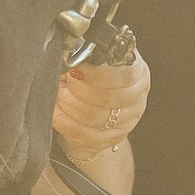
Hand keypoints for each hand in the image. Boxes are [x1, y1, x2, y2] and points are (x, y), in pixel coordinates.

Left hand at [52, 48, 150, 162]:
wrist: (96, 105)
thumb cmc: (94, 77)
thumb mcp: (94, 60)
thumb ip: (86, 57)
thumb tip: (67, 56)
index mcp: (137, 71)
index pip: (124, 75)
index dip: (95, 73)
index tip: (73, 68)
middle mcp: (137, 97)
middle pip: (106, 98)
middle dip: (76, 90)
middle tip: (61, 82)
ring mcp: (127, 121)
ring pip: (93, 117)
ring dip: (67, 104)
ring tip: (57, 95)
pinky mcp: (111, 138)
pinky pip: (83, 133)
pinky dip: (64, 121)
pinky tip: (57, 111)